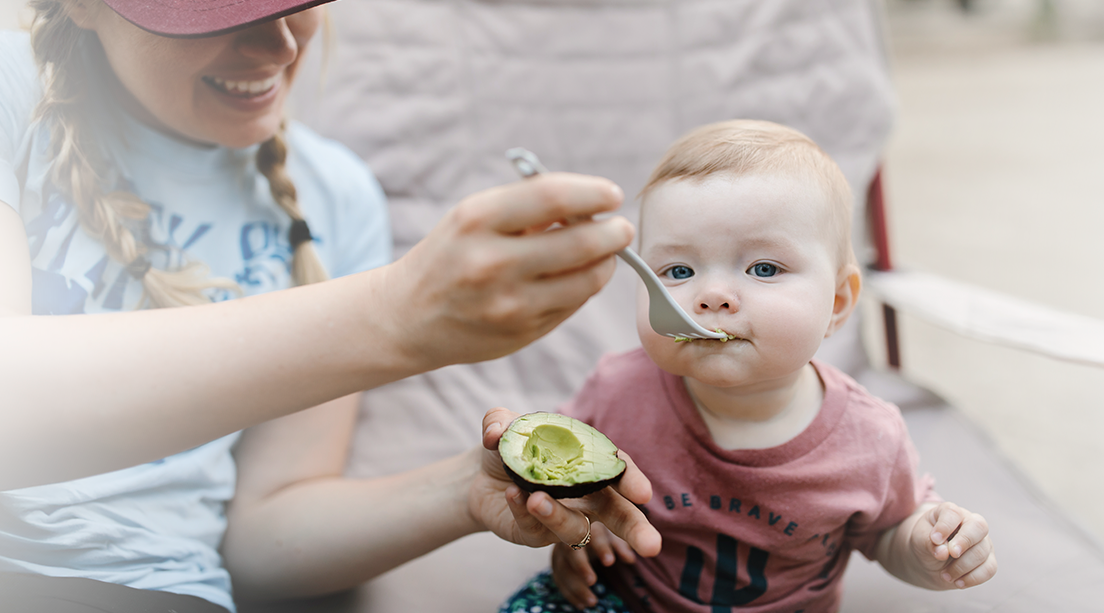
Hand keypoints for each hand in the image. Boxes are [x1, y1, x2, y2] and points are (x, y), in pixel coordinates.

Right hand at [385, 173, 632, 369]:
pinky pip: (573, 304)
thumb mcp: (473, 218)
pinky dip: (584, 287)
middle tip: (620, 227)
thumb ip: (528, 208)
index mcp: (476, 220)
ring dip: (606, 262)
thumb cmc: (450, 256)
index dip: (593, 192)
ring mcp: (508, 304)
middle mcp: (492, 263)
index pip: (553, 196)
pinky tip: (577, 277)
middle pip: (580, 242)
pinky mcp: (522, 333)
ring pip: (586, 279)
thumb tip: (592, 205)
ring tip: (605, 251)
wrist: (407, 318)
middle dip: (612, 232)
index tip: (612, 193)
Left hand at [470, 408, 661, 556]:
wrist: (479, 477)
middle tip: (652, 546)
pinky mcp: (536, 534)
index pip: (617, 471)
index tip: (643, 493)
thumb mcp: (505, 428)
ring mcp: (562, 518)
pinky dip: (525, 512)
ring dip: (558, 515)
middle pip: (618, 515)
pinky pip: (537, 530)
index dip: (632, 480)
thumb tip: (496, 434)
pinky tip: (512, 495)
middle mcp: (584, 496)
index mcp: (589, 464)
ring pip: (574, 528)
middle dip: (636, 530)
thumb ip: (500, 422)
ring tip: (536, 499)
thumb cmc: (509, 450)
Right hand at [551, 523, 636, 608]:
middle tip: (593, 581)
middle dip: (581, 566)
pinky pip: (558, 580)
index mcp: (587, 525)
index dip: (600, 547)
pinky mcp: (555, 564)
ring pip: (562, 568)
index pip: (592, 533)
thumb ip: (621, 547)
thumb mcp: (613, 536)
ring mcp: (559, 551)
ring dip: (576, 587)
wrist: (579, 529)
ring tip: (592, 601)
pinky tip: (581, 605)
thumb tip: (630, 559)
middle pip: (571, 550)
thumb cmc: (601, 533)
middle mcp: (569, 536)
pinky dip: (569, 593)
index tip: (610, 562)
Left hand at [910, 501, 996, 588]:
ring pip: (982, 551)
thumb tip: (943, 552)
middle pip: (978, 527)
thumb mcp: (919, 540)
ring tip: (944, 575)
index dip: (945, 526)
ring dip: (962, 567)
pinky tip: (958, 583)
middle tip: (951, 554)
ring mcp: (983, 542)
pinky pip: (989, 569)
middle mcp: (970, 523)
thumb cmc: (924, 543)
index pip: (953, 513)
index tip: (935, 539)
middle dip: (964, 542)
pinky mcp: (988, 560)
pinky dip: (973, 578)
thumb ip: (928, 543)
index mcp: (950, 513)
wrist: (929, 561)